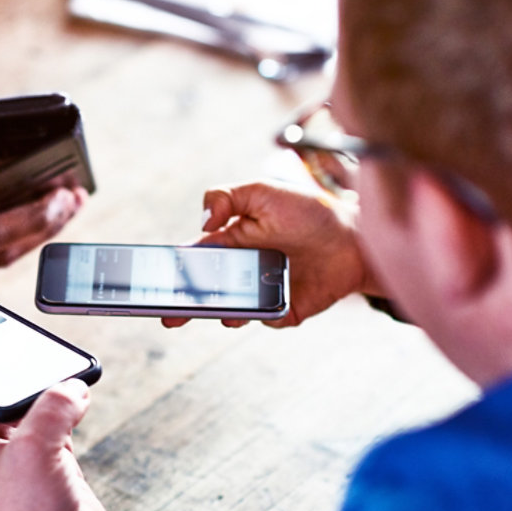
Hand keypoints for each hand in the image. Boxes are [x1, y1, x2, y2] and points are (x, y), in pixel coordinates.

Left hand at [0, 367, 110, 510]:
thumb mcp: (35, 451)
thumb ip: (51, 409)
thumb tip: (70, 387)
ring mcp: (11, 462)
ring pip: (4, 412)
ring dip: (17, 388)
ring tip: (26, 359)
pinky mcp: (45, 468)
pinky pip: (46, 426)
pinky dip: (58, 408)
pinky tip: (73, 393)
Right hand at [164, 181, 376, 329]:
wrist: (356, 237)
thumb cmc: (310, 212)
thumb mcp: (265, 191)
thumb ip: (228, 197)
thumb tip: (204, 222)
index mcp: (229, 243)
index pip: (192, 259)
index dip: (172, 270)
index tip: (154, 280)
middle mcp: (240, 272)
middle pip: (203, 293)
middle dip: (183, 306)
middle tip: (170, 316)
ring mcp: (260, 293)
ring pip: (231, 311)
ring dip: (225, 313)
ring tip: (226, 312)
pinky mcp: (284, 310)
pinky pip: (268, 319)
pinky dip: (269, 315)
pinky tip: (276, 305)